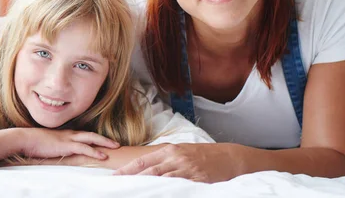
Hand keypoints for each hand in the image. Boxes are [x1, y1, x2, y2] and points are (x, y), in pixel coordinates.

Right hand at [19, 128, 119, 161]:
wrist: (26, 139)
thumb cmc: (34, 143)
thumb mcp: (48, 145)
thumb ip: (56, 148)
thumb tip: (59, 154)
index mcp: (66, 134)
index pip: (85, 135)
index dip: (95, 139)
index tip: (105, 143)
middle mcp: (70, 134)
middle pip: (92, 135)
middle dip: (105, 139)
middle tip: (116, 143)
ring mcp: (69, 139)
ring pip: (92, 139)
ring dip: (104, 143)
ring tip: (115, 147)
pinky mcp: (67, 145)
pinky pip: (84, 148)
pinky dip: (95, 151)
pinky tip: (103, 156)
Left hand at [113, 143, 238, 182]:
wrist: (229, 157)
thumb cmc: (204, 155)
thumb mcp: (182, 152)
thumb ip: (165, 159)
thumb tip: (146, 169)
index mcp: (170, 151)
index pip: (143, 161)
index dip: (127, 170)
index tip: (114, 177)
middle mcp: (176, 159)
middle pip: (149, 172)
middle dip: (132, 180)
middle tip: (118, 188)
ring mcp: (187, 170)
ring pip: (162, 180)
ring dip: (147, 188)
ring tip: (133, 194)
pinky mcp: (197, 181)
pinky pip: (179, 188)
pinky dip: (168, 192)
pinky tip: (159, 195)